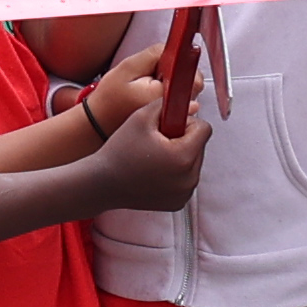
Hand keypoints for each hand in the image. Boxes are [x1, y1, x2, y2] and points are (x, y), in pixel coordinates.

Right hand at [89, 68, 216, 208]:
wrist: (103, 183)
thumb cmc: (119, 151)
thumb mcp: (141, 117)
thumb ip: (169, 105)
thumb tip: (191, 104)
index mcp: (184, 156)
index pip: (204, 129)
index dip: (186, 123)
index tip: (168, 126)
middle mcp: (189, 178)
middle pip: (200, 147)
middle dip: (183, 140)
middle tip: (157, 142)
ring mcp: (185, 193)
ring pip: (194, 163)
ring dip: (179, 157)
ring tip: (153, 158)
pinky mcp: (178, 203)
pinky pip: (185, 180)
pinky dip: (174, 174)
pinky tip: (153, 173)